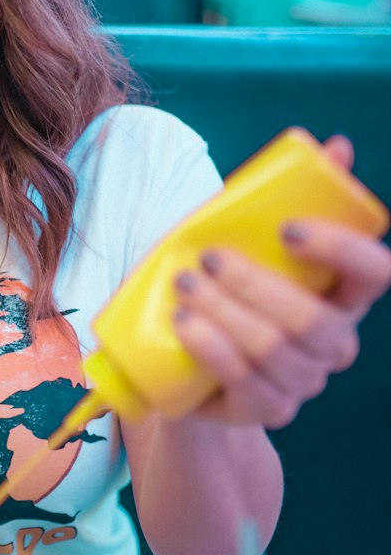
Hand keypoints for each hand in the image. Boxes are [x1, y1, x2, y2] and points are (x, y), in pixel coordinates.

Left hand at [170, 137, 390, 428]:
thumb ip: (290, 197)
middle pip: (312, 320)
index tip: (287, 229)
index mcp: (345, 295)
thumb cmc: (228, 292)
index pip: (376, 275)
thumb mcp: (250, 240)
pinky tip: (186, 324)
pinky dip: (211, 348)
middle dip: (255, 284)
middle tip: (207, 258)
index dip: (342, 250)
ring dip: (224, 313)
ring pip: (273, 349)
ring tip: (184, 286)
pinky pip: (245, 382)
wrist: (189, 366)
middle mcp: (335, 342)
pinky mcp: (267, 409)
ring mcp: (304, 381)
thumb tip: (336, 144)